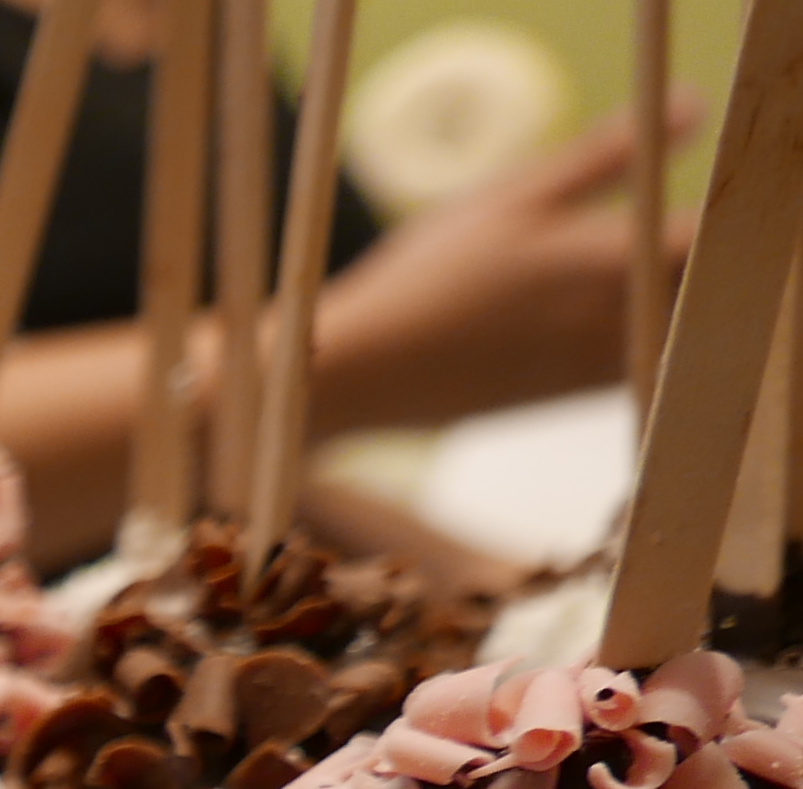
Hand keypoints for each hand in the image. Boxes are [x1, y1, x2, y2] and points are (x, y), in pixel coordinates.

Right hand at [312, 99, 697, 431]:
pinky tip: (579, 316)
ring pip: (671, 323)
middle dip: (682, 253)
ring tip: (599, 276)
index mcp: (614, 261)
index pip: (709, 231)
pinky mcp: (575, 394)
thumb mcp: (512, 195)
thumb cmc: (429, 276)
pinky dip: (628, 331)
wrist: (365, 374)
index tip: (675, 196)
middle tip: (633, 235)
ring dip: (658, 296)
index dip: (707, 210)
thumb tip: (692, 107)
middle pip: (698, 281)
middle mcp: (620, 320)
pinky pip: (638, 359)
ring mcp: (601, 364)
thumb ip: (607, 154)